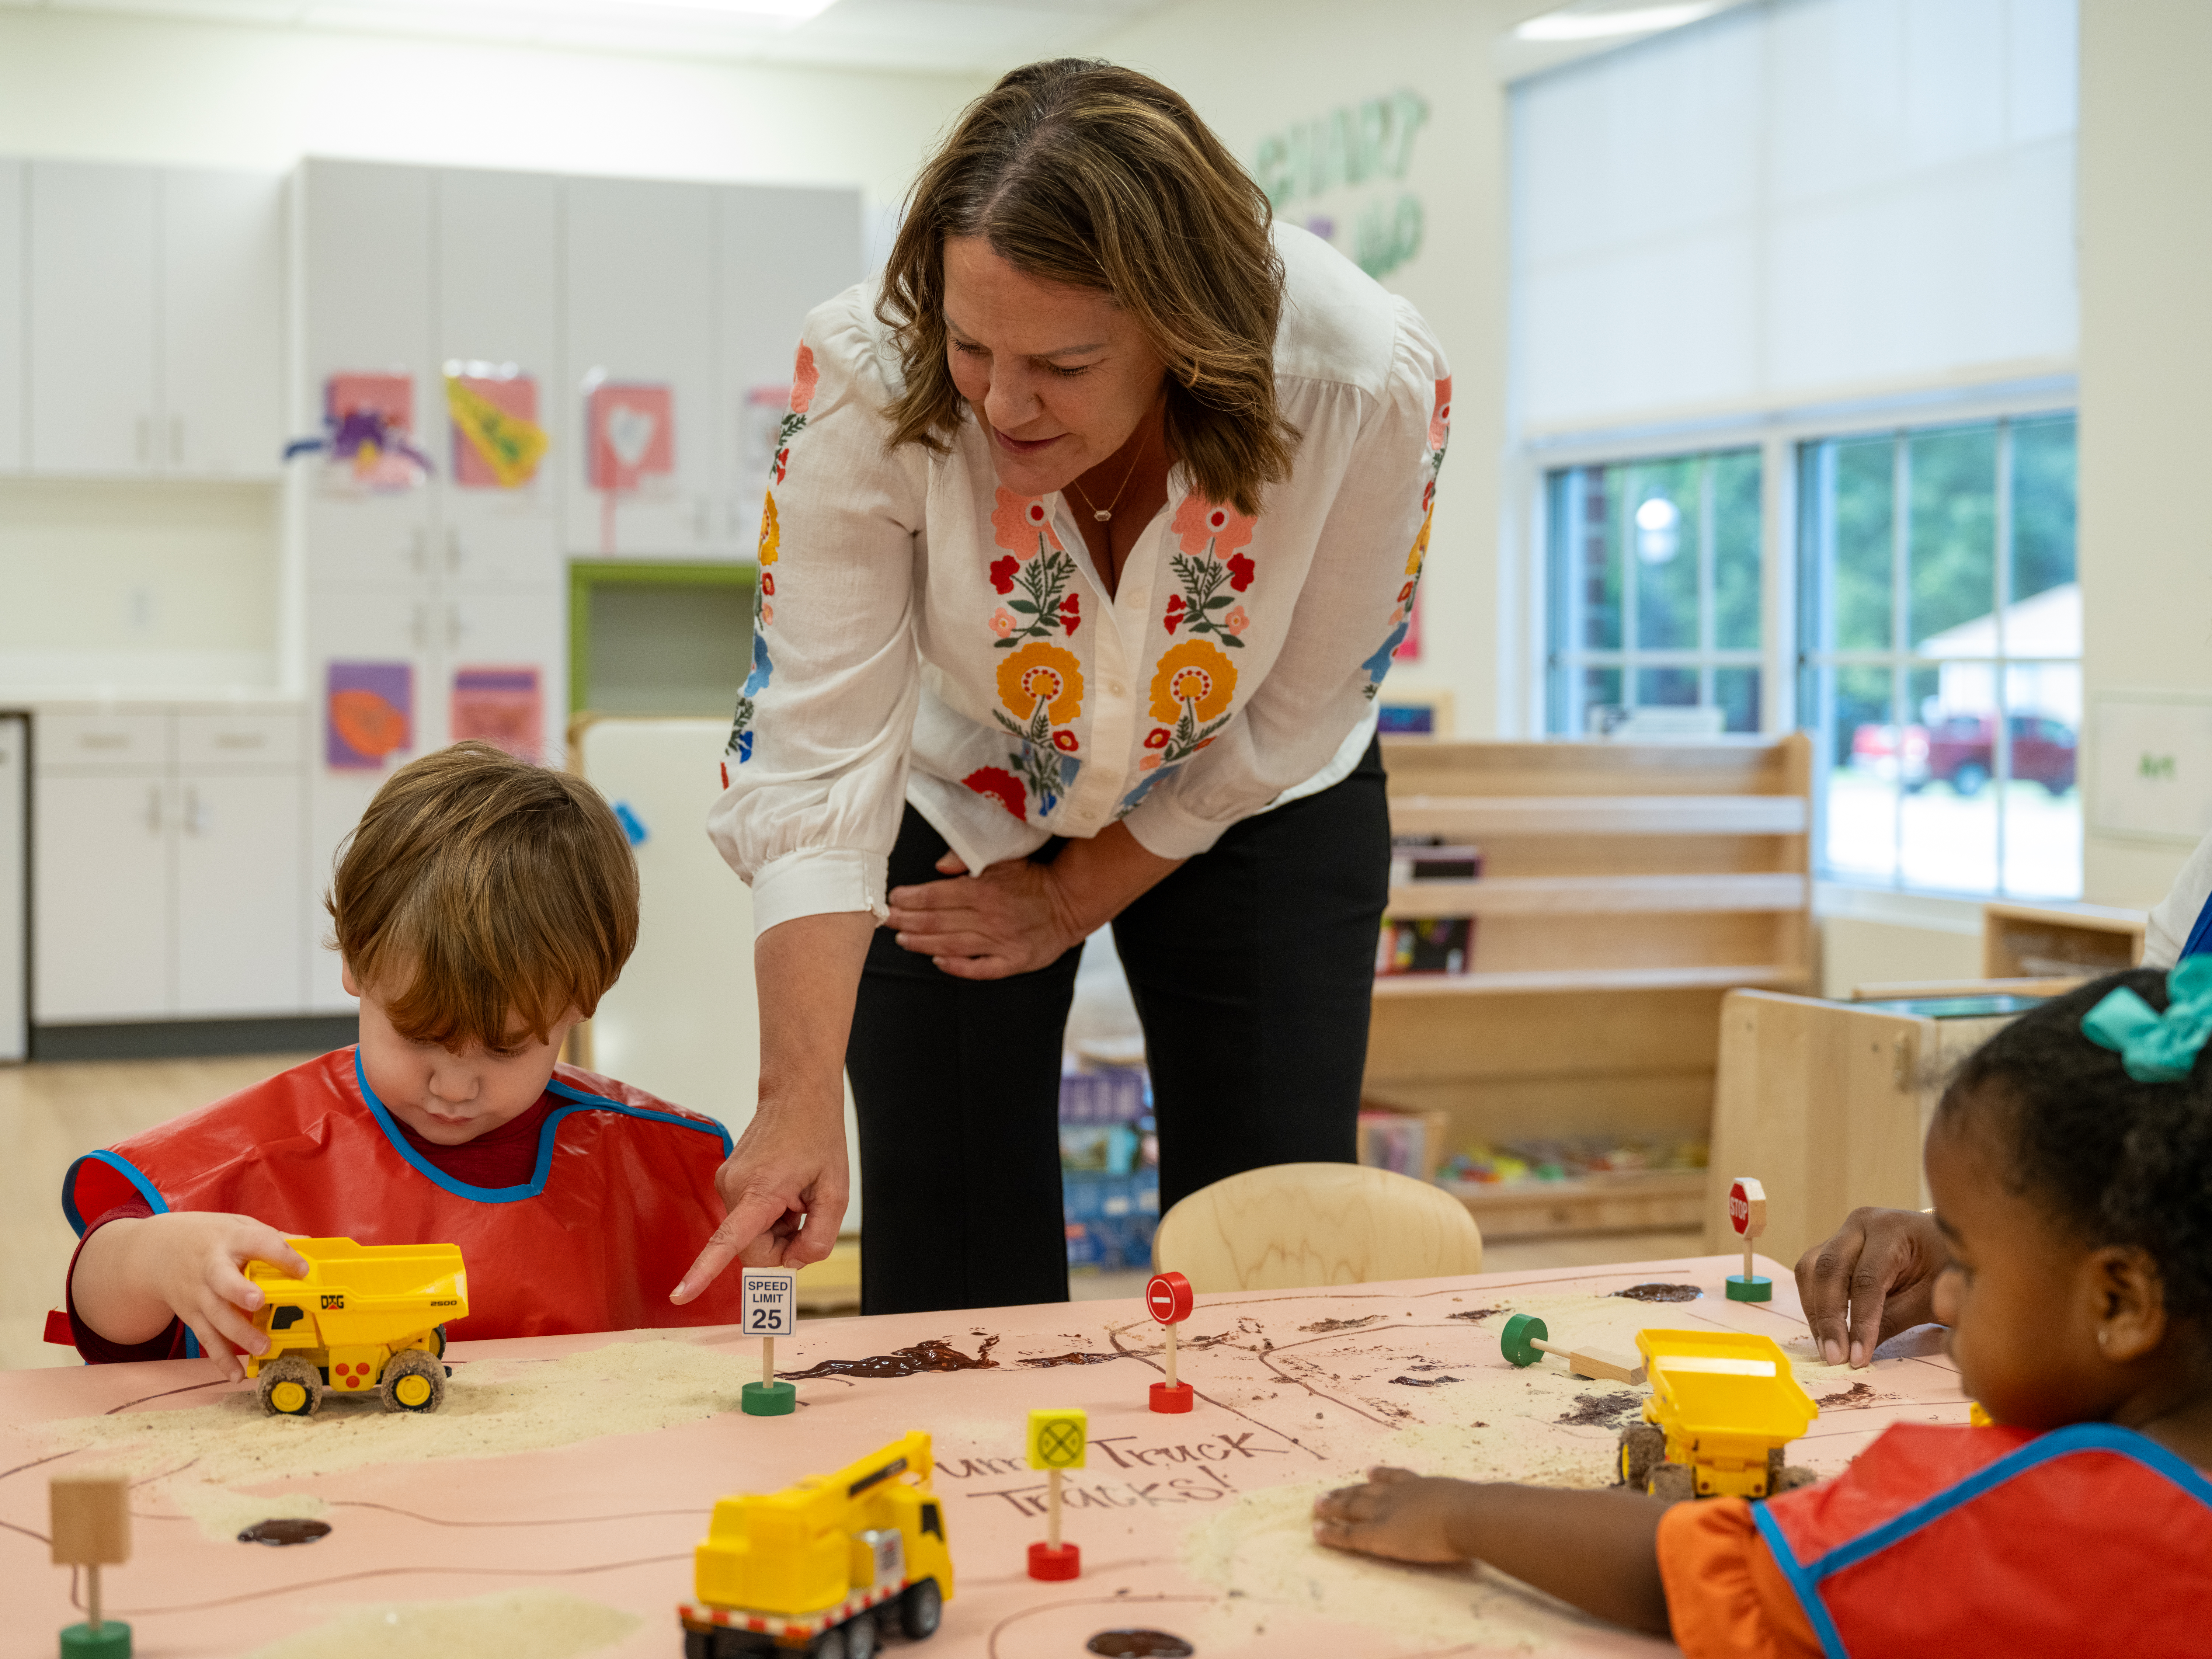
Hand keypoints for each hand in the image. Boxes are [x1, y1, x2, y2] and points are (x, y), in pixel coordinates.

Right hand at [77, 1213, 309, 1381]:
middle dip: (239, 1292)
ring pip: (216, 1316)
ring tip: (262, 1347)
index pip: (257, 1243)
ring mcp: (199, 1295)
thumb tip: (310, 1246)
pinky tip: (236, 1374)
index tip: (302, 1269)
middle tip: (259, 1303)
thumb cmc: (210, 1238)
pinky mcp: (192, 1315)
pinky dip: (221, 1359)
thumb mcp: (237, 1226)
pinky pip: (207, 1339)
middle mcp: (210, 1269)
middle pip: (224, 1282)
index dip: (280, 1255)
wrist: (158, 1251)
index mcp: (229, 1240)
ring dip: (238, 1334)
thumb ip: (270, 1238)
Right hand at [671, 1096, 848, 1301]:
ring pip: (750, 1236)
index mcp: (758, 1190)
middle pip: (752, 1250)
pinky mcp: (727, 1181)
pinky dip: (769, 1216)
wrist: (798, 1095)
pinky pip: (746, 1219)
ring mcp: (726, 1183)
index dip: (703, 1271)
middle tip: (805, 1216)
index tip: (681, 1294)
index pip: (727, 1241)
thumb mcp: (835, 1193)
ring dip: (777, 1229)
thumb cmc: (818, 1137)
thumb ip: (819, 1238)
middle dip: (781, 1246)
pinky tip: (785, 1192)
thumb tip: (792, 1265)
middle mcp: (732, 1188)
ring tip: (796, 1197)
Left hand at [884, 851, 1088, 979]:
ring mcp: (1000, 941)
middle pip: (937, 921)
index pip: (935, 895)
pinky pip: (980, 968)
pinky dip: (957, 966)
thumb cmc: (1033, 878)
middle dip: (906, 921)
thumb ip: (969, 858)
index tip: (891, 899)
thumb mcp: (1004, 857)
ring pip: (951, 945)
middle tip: (885, 921)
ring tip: (902, 939)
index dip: (909, 899)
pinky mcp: (1013, 960)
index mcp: (983, 889)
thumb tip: (939, 866)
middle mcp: (988, 917)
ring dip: (922, 943)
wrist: (1071, 902)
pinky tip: (938, 961)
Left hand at [1312, 1466, 1477, 1564]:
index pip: (1398, 1479)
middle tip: (1329, 1491)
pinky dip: (1330, 1533)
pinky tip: (1316, 1531)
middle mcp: (1400, 1495)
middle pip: (1368, 1492)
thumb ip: (1478, 1508)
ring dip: (1333, 1505)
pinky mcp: (1377, 1534)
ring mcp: (1386, 1513)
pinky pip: (1347, 1534)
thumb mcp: (1477, 1504)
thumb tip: (1498, 1512)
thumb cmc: (1480, 1511)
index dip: (1381, 1476)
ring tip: (1317, 1504)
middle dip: (1348, 1491)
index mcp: (1424, 1487)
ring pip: (1351, 1507)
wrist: (1468, 1515)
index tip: (1369, 1472)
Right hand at [1796, 1206, 1951, 1367]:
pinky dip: (1816, 1304)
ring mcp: (1843, 1233)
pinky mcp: (1833, 1246)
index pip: (1866, 1279)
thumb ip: (1894, 1320)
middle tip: (1834, 1357)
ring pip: (1810, 1269)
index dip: (1860, 1321)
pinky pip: (1813, 1273)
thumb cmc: (1945, 1269)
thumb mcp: (1930, 1298)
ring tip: (1828, 1349)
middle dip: (1827, 1317)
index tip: (1858, 1357)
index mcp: (1891, 1230)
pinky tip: (1826, 1332)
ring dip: (1815, 1312)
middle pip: (1828, 1269)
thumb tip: (1858, 1354)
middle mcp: (1860, 1224)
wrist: (1944, 1244)